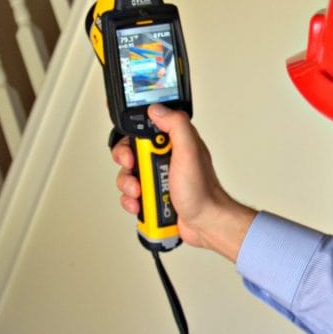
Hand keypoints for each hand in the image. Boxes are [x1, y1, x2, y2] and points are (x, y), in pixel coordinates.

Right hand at [111, 104, 256, 261]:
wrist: (205, 224)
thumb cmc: (203, 191)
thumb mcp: (189, 151)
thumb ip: (175, 125)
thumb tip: (157, 109)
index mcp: (175, 141)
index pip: (146, 127)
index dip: (132, 133)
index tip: (130, 144)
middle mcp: (166, 157)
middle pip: (131, 151)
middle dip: (127, 162)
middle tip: (135, 168)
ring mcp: (158, 177)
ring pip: (128, 174)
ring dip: (128, 185)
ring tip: (140, 192)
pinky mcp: (153, 195)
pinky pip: (131, 195)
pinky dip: (131, 201)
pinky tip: (141, 204)